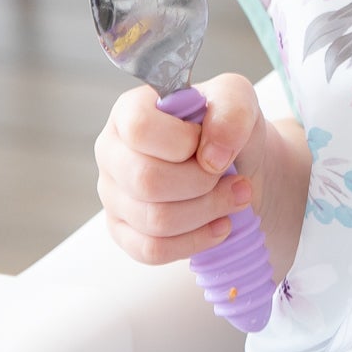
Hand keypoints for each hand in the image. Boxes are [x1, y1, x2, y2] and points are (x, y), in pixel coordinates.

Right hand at [95, 72, 268, 268]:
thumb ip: (230, 110)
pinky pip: (152, 250)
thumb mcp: (239, 100)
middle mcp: (112, 152)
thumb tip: (211, 156)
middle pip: (147, 181)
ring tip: (235, 198)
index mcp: (129, 111)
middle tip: (234, 179)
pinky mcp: (124, 232)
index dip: (183, 142)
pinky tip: (219, 225)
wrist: (239, 169)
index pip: (139, 129)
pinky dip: (195, 241)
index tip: (209, 144)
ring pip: (154, 220)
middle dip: (202, 184)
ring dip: (207, 212)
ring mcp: (113, 195)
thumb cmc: (227, 131)